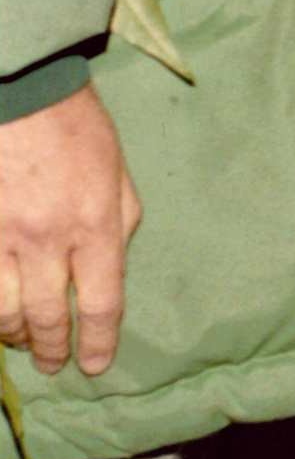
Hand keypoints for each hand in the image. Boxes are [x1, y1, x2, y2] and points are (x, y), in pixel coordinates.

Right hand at [0, 86, 138, 375]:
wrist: (19, 92)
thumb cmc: (75, 128)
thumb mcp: (118, 174)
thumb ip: (118, 223)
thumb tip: (110, 263)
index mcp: (96, 227)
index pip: (102, 304)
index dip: (96, 342)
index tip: (93, 366)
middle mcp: (48, 240)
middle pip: (47, 316)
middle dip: (50, 347)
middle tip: (52, 363)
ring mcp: (0, 237)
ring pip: (2, 309)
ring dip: (11, 332)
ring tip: (19, 339)